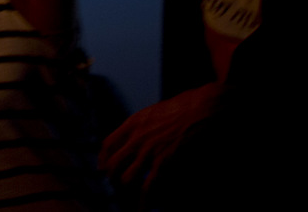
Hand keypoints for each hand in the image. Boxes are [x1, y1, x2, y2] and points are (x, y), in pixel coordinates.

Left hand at [99, 81, 221, 199]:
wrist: (203, 108)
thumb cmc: (185, 106)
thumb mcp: (156, 110)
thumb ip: (144, 124)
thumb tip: (140, 133)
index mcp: (134, 123)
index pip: (108, 143)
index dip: (104, 158)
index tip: (103, 166)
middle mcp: (137, 137)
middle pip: (113, 163)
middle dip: (112, 177)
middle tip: (116, 185)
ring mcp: (149, 151)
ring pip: (126, 177)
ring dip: (127, 189)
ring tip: (129, 197)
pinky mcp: (164, 163)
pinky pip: (148, 187)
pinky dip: (144, 201)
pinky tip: (142, 208)